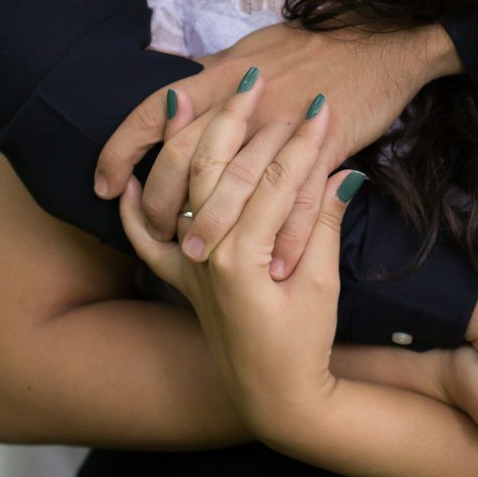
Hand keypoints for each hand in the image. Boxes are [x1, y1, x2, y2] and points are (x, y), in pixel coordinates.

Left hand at [97, 19, 458, 271]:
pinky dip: (287, 236)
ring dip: (215, 227)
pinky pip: (298, 203)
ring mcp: (286, 128)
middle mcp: (248, 105)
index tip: (101, 182)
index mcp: (224, 74)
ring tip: (200, 257)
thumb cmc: (323, 41)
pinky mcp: (326, 148)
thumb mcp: (258, 49)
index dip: (124, 148)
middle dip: (162, 203)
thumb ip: (218, 76)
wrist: (385, 42)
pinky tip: (277, 263)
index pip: (156, 114)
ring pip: (236, 187)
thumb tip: (180, 97)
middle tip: (154, 230)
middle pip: (188, 160)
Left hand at [119, 81, 366, 444]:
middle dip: (244, 121)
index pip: (277, 181)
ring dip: (186, 139)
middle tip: (262, 80)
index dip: (304, 142)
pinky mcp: (179, 277)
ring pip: (181, 186)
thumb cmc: (304, 344)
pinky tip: (135, 171)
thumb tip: (343, 173)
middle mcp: (204, 256)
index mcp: (243, 257)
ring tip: (190, 93)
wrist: (275, 397)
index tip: (323, 107)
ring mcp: (186, 265)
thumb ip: (324, 224)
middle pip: (221, 169)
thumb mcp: (322, 284)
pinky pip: (145, 237)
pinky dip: (136, 206)